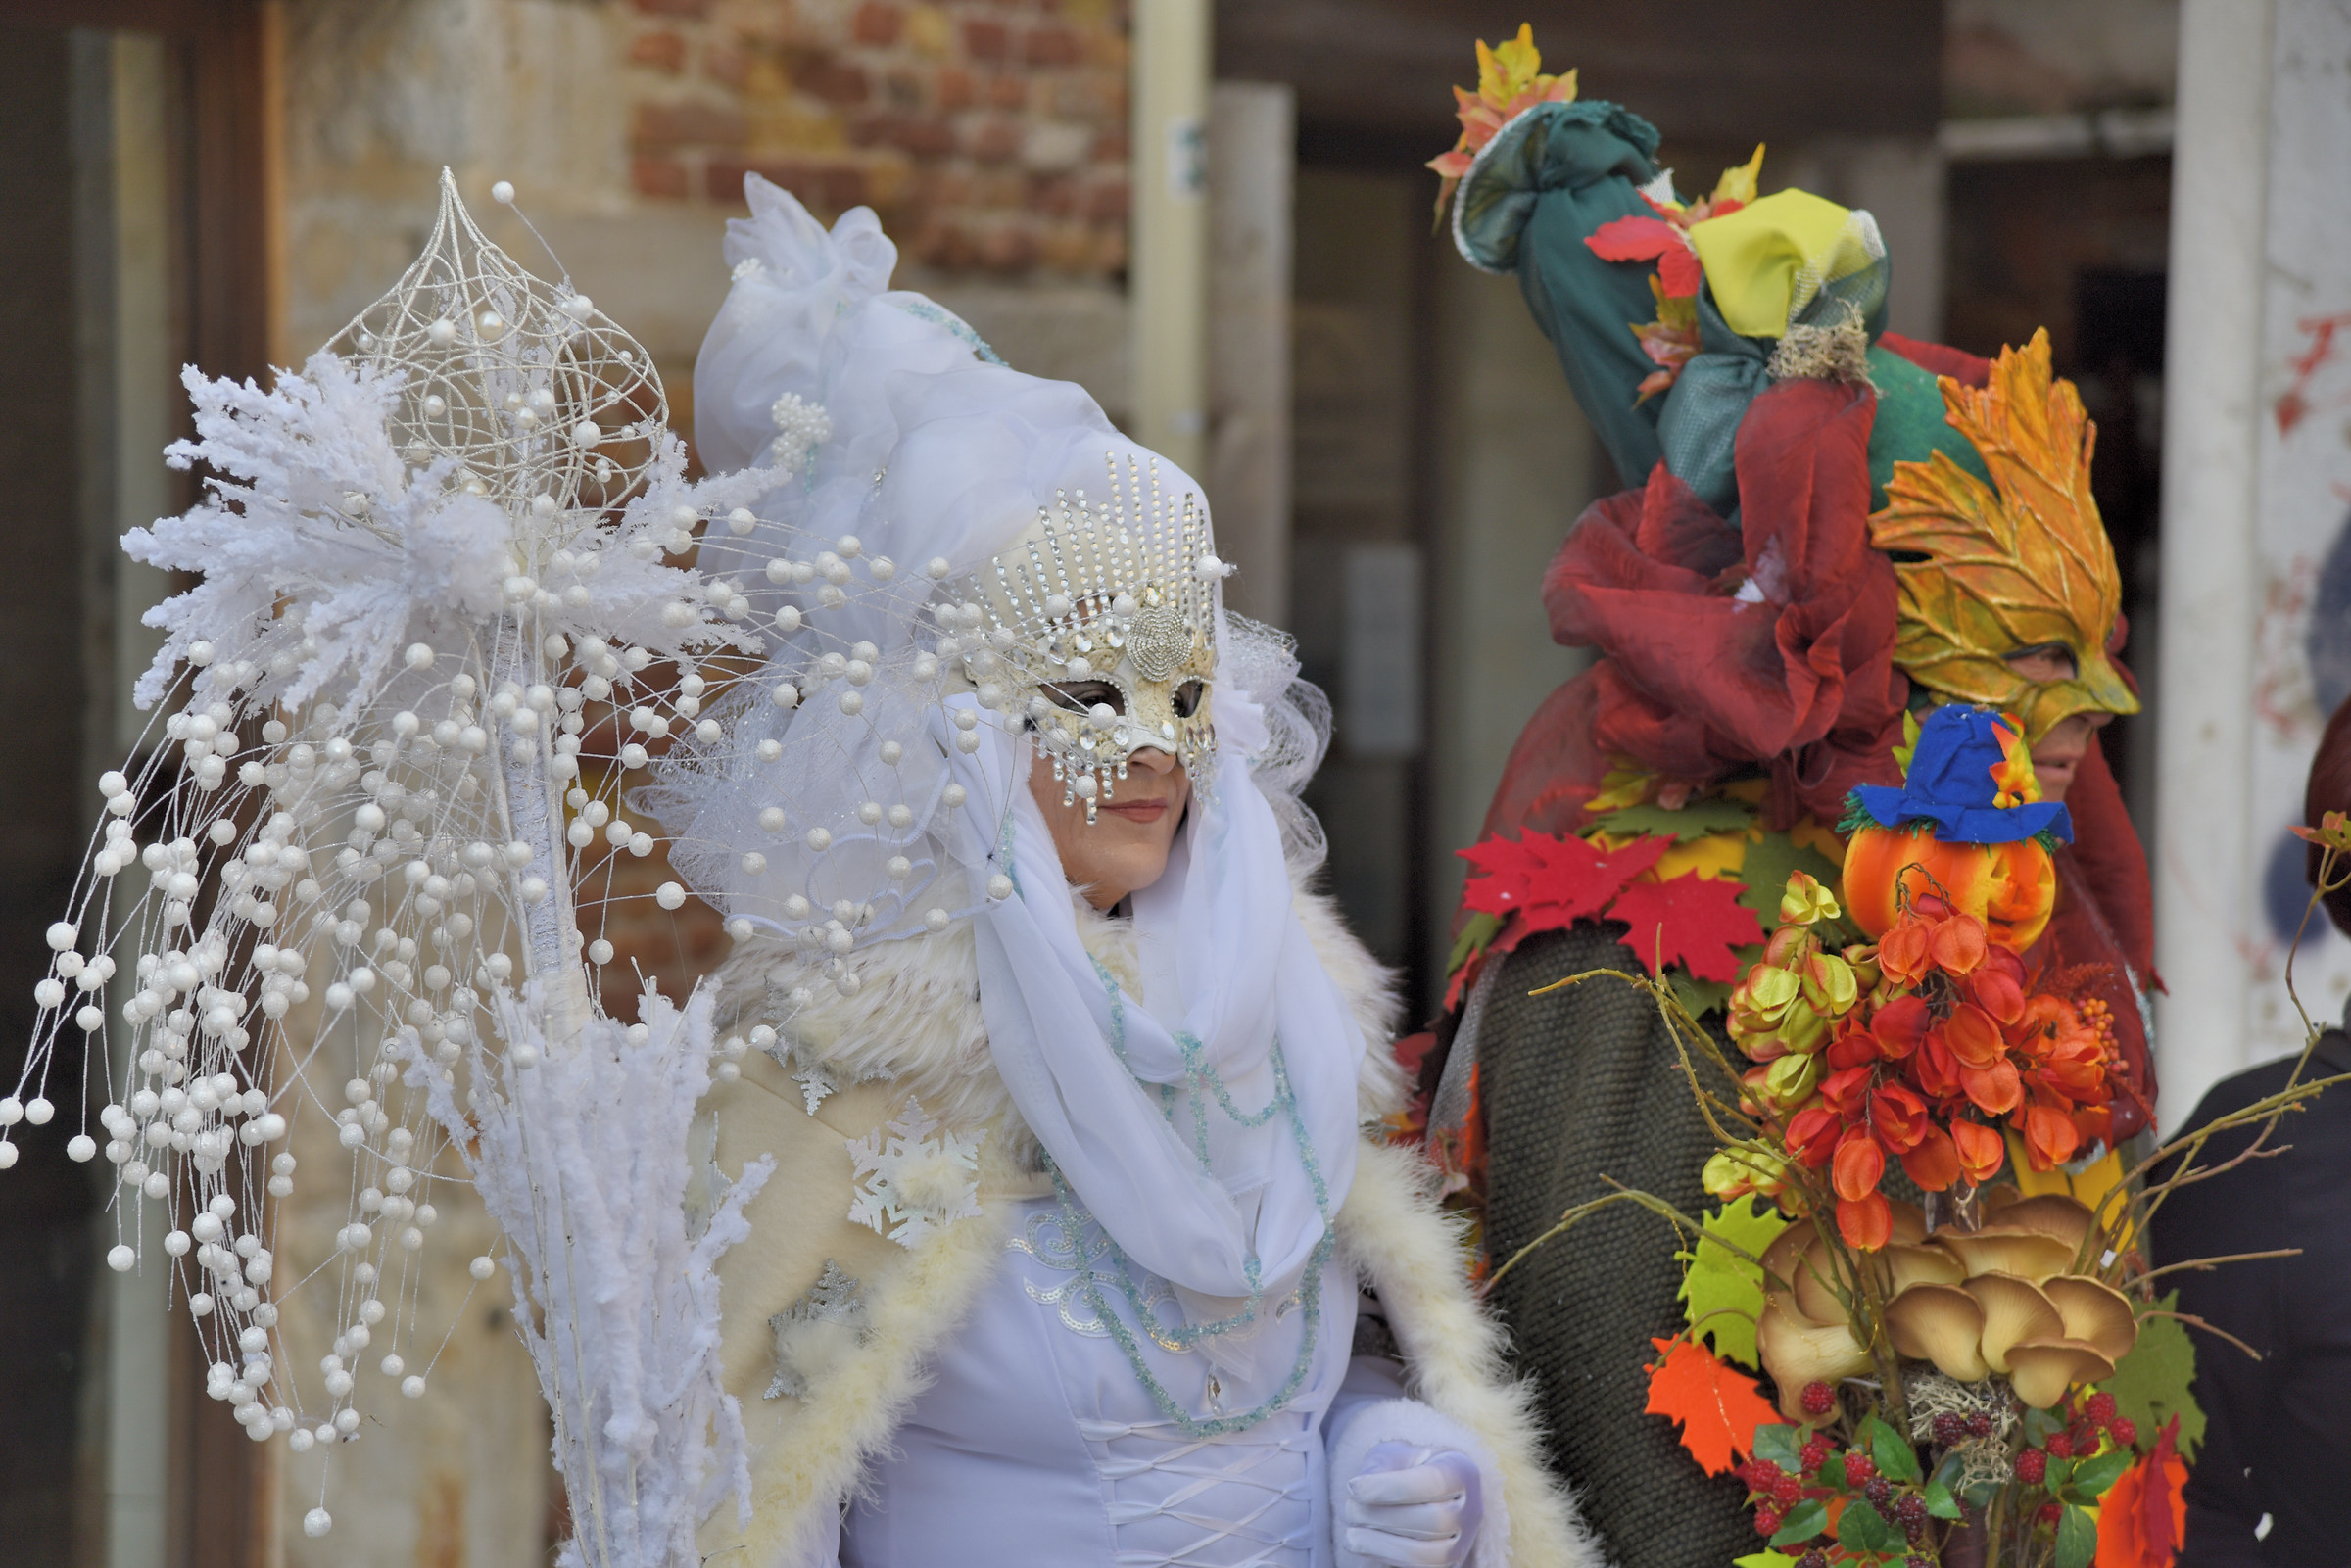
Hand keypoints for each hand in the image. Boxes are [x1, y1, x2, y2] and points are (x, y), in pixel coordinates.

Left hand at [1340, 1439, 1483, 1567]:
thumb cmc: (1405, 1469)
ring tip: (1352, 1531)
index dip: (1391, 1487)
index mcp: (1461, 1471)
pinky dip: (1385, 1558)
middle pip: (1433, 1521)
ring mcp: (1462, 1544)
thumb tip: (1359, 1488)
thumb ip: (1379, 1466)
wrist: (1419, 1494)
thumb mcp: (1393, 1454)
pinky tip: (1363, 1543)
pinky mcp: (1445, 1567)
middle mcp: (1471, 1510)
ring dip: (1381, 1544)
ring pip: (1427, 1554)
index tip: (1353, 1486)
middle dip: (1382, 1515)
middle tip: (1350, 1507)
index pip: (1434, 1482)